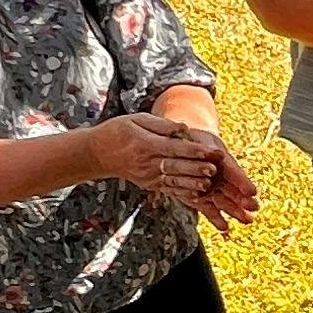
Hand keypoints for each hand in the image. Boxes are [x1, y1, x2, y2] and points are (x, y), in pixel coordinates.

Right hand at [92, 111, 223, 202]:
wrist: (98, 154)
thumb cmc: (119, 131)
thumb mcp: (136, 119)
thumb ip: (161, 125)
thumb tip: (184, 127)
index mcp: (145, 144)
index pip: (174, 148)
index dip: (194, 150)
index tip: (210, 151)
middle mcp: (147, 163)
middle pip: (175, 166)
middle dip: (195, 168)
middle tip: (213, 169)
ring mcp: (147, 177)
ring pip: (173, 181)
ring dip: (192, 183)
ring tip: (209, 184)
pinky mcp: (149, 185)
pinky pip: (169, 189)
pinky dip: (183, 192)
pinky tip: (198, 194)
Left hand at [185, 133, 258, 227]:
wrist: (183, 149)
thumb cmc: (198, 143)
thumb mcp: (203, 143)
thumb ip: (208, 151)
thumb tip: (218, 154)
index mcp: (225, 164)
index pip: (236, 174)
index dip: (243, 183)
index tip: (252, 192)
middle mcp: (222, 180)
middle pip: (235, 192)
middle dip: (244, 200)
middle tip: (254, 207)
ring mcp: (212, 191)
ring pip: (226, 204)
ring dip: (237, 212)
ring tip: (248, 220)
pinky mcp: (200, 201)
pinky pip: (210, 212)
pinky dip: (217, 221)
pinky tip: (225, 228)